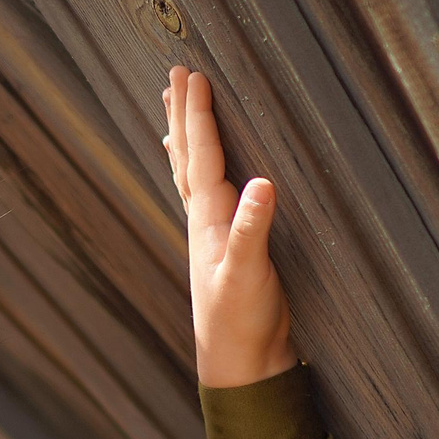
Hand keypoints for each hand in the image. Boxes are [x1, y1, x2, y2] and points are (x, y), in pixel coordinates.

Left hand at [166, 65, 295, 386]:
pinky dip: (201, 172)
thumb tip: (262, 184)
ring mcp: (212, 234)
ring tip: (176, 110)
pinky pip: (207, 195)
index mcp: (209, 219)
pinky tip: (204, 173)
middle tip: (176, 75)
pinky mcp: (227, 247)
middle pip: (188, 156)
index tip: (194, 74)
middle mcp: (204, 221)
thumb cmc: (243, 321)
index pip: (203, 155)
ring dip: (186, 139)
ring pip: (193, 173)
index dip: (200, 114)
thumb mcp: (250, 275)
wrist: (240, 365)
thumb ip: (255, 230)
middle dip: (184, 115)